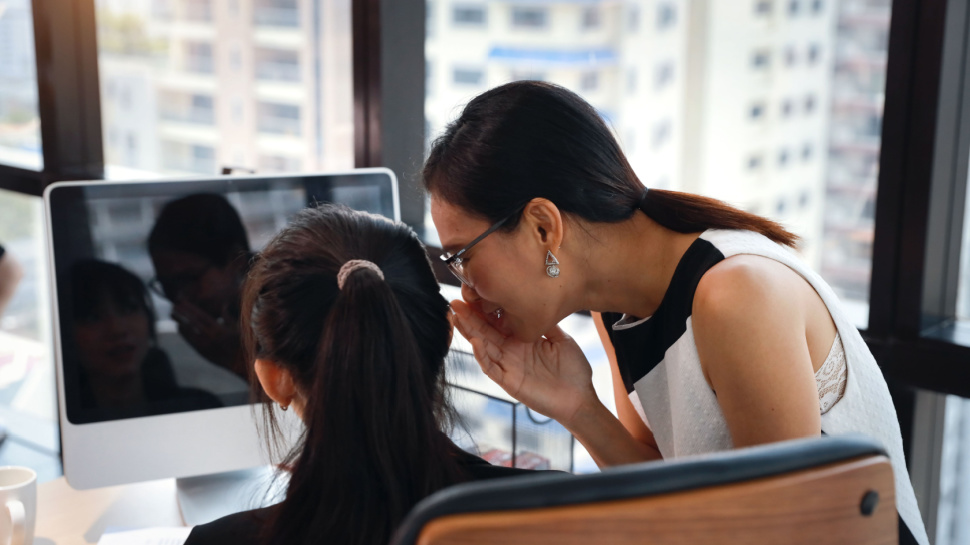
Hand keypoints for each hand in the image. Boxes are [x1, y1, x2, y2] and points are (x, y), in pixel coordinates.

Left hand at [171, 298, 245, 376]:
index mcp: (219, 330)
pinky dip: (183, 333)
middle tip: (173, 306)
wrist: (240, 364)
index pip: (201, 316)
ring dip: (180, 322)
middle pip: (192, 323)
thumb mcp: (239, 329)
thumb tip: (223, 305)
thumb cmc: (242, 344)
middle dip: (182, 313)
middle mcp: (209, 338)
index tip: (183, 302)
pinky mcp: (202, 352)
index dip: (190, 308)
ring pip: (188, 332)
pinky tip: (179, 327)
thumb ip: (229, 317)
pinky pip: (189, 341)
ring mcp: (204, 346)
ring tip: (173, 315)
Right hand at [450, 300, 598, 428]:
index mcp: (521, 341)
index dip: (484, 310)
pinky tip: (475, 342)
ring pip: (483, 347)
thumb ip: (546, 324)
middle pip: (484, 332)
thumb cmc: (573, 371)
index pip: (498, 323)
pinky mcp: (510, 382)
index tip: (473, 294)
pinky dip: (482, 356)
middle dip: (469, 318)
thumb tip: (537, 303)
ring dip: (469, 333)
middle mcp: (511, 352)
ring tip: (456, 316)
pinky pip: (492, 368)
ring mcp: (508, 367)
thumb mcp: (561, 340)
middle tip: (454, 302)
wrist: (580, 398)